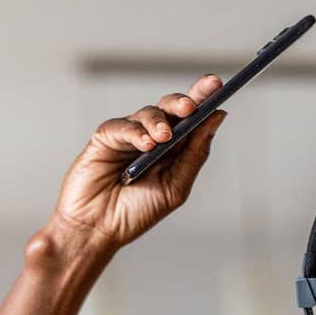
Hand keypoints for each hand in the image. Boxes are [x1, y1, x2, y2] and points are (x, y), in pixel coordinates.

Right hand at [48, 74, 228, 251]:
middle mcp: (152, 138)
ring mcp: (128, 136)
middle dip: (184, 100)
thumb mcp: (175, 187)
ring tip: (163, 138)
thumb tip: (217, 118)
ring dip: (159, 122)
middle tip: (191, 105)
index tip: (217, 85)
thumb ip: (195, 153)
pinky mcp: (105, 138)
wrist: (98, 229)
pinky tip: (145, 144)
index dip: (205, 99)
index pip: (192, 118)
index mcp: (173, 150)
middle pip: (172, 108)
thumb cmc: (135, 213)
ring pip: (149, 113)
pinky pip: (123, 126)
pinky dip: (136, 132)